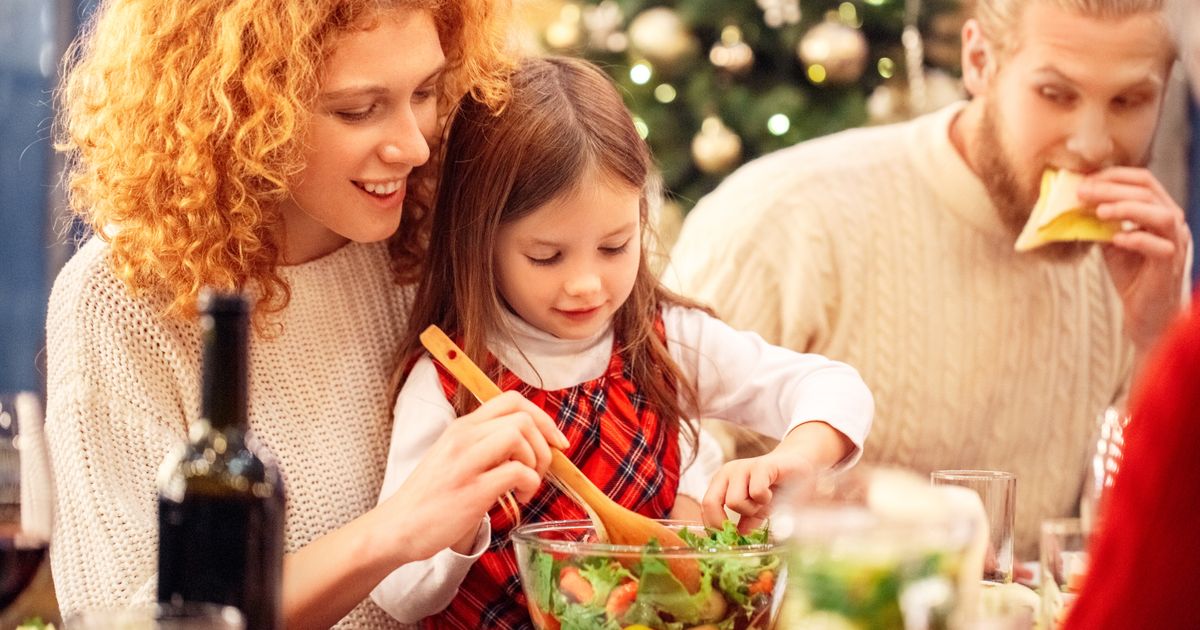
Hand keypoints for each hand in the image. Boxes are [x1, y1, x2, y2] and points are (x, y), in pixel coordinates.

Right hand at [382, 391, 567, 561]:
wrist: (397, 526)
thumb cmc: (431, 496)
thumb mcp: (454, 456)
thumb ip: (484, 445)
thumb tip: (529, 443)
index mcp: (462, 427)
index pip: (511, 400)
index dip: (542, 416)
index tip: (555, 440)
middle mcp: (463, 437)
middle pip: (522, 416)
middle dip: (545, 441)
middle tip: (542, 467)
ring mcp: (466, 462)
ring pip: (520, 436)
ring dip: (538, 462)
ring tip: (529, 484)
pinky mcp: (472, 490)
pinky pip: (517, 472)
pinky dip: (530, 484)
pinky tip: (521, 498)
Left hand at [701, 445, 816, 533]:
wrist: (801, 466)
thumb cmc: (777, 488)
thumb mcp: (758, 509)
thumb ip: (746, 522)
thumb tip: (736, 539)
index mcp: (722, 482)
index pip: (705, 506)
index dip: (714, 526)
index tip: (730, 539)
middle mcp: (727, 472)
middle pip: (710, 503)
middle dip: (726, 521)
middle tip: (745, 526)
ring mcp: (743, 467)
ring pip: (733, 501)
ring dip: (752, 509)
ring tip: (764, 502)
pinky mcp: (761, 465)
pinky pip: (755, 492)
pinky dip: (765, 500)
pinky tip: (772, 493)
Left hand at [1079, 167, 1189, 349]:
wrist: (1147, 313)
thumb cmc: (1131, 275)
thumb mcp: (1111, 241)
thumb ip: (1100, 222)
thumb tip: (1075, 201)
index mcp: (1160, 211)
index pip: (1144, 181)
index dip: (1114, 176)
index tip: (1084, 179)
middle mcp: (1173, 224)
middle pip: (1148, 193)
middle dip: (1112, 190)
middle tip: (1081, 192)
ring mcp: (1175, 244)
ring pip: (1161, 216)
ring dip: (1127, 209)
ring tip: (1099, 212)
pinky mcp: (1169, 266)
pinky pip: (1160, 248)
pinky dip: (1137, 239)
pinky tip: (1115, 239)